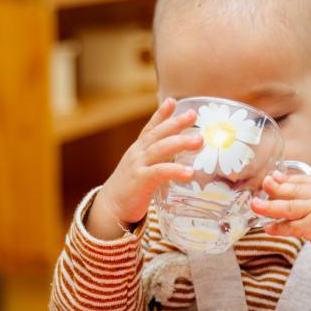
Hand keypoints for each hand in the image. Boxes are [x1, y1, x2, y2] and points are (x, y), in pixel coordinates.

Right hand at [86, 98, 203, 240]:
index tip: (172, 101)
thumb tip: (179, 158)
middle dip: (176, 123)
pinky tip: (190, 172)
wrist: (110, 208)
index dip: (161, 114)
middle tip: (193, 115)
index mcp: (138, 150)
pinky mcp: (140, 181)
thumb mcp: (141, 169)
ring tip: (199, 141)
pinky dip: (176, 171)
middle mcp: (137, 154)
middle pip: (158, 134)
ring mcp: (138, 166)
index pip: (150, 128)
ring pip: (160, 149)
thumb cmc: (130, 190)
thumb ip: (156, 161)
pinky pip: (160, 172)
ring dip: (180, 142)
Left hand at [251, 171, 310, 274]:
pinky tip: (268, 227)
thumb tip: (276, 179)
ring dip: (269, 207)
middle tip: (259, 187)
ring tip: (256, 206)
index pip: (301, 179)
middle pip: (293, 191)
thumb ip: (306, 191)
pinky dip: (278, 227)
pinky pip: (291, 226)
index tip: (269, 179)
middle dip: (273, 189)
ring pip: (289, 207)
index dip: (283, 179)